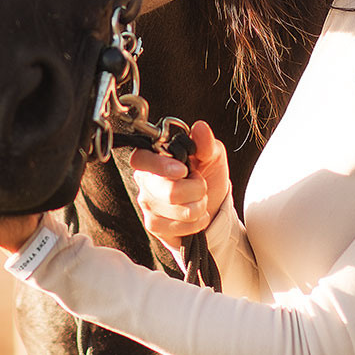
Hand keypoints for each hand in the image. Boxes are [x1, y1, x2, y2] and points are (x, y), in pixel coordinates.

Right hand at [129, 120, 229, 246]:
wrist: (213, 205)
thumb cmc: (208, 175)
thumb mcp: (212, 155)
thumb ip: (205, 143)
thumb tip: (200, 128)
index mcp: (153, 157)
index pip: (141, 159)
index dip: (161, 166)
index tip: (183, 170)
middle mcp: (145, 180)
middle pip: (169, 192)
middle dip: (197, 189)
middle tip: (200, 183)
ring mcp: (147, 205)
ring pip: (179, 211)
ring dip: (199, 206)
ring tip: (199, 198)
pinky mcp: (153, 225)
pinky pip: (181, 227)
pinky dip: (197, 221)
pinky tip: (195, 215)